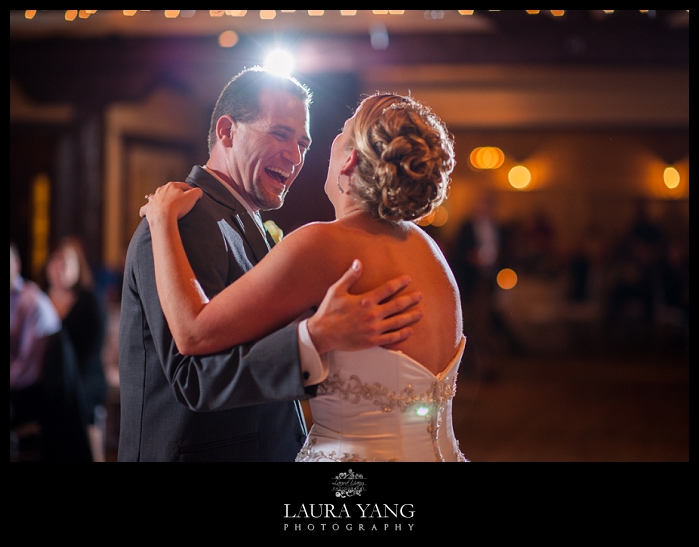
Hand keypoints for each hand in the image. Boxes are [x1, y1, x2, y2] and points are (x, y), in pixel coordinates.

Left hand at [139, 182, 202, 222]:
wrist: (164, 217)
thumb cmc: (178, 207)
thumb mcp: (192, 197)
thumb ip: (197, 192)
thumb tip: (198, 192)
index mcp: (172, 186)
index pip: (183, 185)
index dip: (189, 190)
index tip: (194, 194)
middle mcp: (161, 190)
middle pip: (168, 190)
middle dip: (173, 193)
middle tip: (179, 199)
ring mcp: (153, 199)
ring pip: (155, 196)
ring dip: (158, 198)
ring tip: (160, 201)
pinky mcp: (148, 209)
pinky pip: (145, 209)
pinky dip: (145, 210)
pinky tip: (145, 212)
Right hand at [307, 259, 422, 354]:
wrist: (322, 334)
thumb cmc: (328, 311)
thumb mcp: (336, 290)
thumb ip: (350, 276)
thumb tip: (359, 261)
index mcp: (365, 300)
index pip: (387, 289)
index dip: (399, 283)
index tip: (408, 279)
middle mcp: (372, 315)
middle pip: (397, 306)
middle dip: (410, 300)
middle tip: (420, 295)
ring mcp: (373, 329)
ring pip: (397, 322)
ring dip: (410, 317)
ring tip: (421, 312)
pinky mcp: (371, 341)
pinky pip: (391, 338)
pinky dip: (402, 334)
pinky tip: (409, 330)